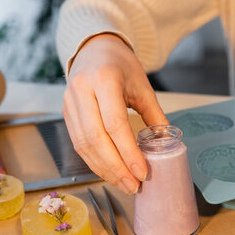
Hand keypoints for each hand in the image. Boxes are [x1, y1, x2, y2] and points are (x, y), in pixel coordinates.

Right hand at [63, 33, 167, 193]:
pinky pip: (77, 143)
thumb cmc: (121, 66)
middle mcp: (82, 90)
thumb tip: (169, 145)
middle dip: (116, 167)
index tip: (142, 172)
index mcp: (104, 79)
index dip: (128, 152)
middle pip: (96, 138)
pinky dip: (94, 161)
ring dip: (104, 169)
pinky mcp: (65, 112)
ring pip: (83, 144)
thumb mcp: (143, 86)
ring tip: (124, 183)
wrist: (95, 48)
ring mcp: (69, 102)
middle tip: (133, 185)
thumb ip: (155, 116)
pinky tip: (109, 172)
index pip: (115, 123)